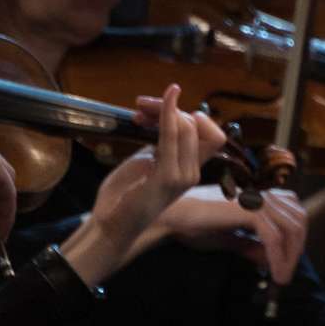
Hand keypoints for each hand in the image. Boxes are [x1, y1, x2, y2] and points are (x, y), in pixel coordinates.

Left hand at [70, 97, 231, 280]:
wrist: (111, 223)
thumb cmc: (126, 192)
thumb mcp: (150, 161)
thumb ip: (163, 142)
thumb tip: (167, 113)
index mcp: (191, 167)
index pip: (213, 134)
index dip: (196, 116)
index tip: (164, 111)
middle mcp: (192, 172)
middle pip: (197, 125)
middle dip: (171, 106)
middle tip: (142, 105)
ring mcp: (182, 176)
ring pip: (188, 127)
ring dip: (164, 109)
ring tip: (140, 109)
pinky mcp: (167, 178)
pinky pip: (171, 137)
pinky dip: (166, 114)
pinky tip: (158, 102)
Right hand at [148, 178, 307, 284]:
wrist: (172, 217)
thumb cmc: (195, 225)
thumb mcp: (229, 240)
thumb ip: (250, 247)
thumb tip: (269, 260)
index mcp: (259, 198)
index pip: (294, 216)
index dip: (295, 241)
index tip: (285, 266)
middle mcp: (262, 196)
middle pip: (299, 220)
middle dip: (296, 250)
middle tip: (285, 275)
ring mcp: (256, 200)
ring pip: (291, 229)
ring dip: (290, 257)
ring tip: (281, 278)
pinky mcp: (248, 210)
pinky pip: (273, 237)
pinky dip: (278, 258)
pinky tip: (274, 274)